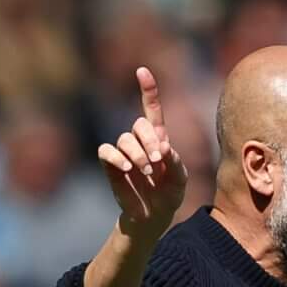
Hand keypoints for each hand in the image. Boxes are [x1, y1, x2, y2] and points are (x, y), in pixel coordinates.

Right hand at [98, 65, 186, 241]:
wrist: (153, 216)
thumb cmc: (169, 194)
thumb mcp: (179, 179)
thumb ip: (175, 163)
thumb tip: (163, 149)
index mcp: (158, 138)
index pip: (151, 109)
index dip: (147, 89)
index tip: (142, 71)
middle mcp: (139, 140)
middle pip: (139, 124)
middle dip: (150, 139)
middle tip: (158, 159)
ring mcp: (123, 152)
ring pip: (124, 139)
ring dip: (137, 153)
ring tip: (147, 170)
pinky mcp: (111, 165)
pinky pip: (106, 151)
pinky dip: (116, 157)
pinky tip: (127, 169)